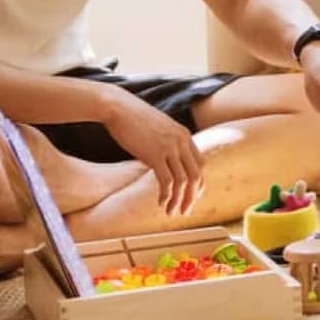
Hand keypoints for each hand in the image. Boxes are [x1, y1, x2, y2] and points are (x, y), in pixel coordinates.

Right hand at [100, 92, 202, 215]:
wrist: (118, 107)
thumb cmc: (133, 119)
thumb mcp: (158, 130)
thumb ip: (167, 144)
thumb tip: (165, 162)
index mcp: (184, 135)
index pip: (201, 164)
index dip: (198, 183)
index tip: (192, 196)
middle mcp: (182, 141)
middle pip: (196, 175)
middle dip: (192, 196)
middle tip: (185, 211)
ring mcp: (170, 147)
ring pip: (183, 181)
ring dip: (179, 200)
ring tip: (173, 213)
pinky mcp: (155, 154)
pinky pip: (166, 181)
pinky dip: (166, 195)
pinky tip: (161, 203)